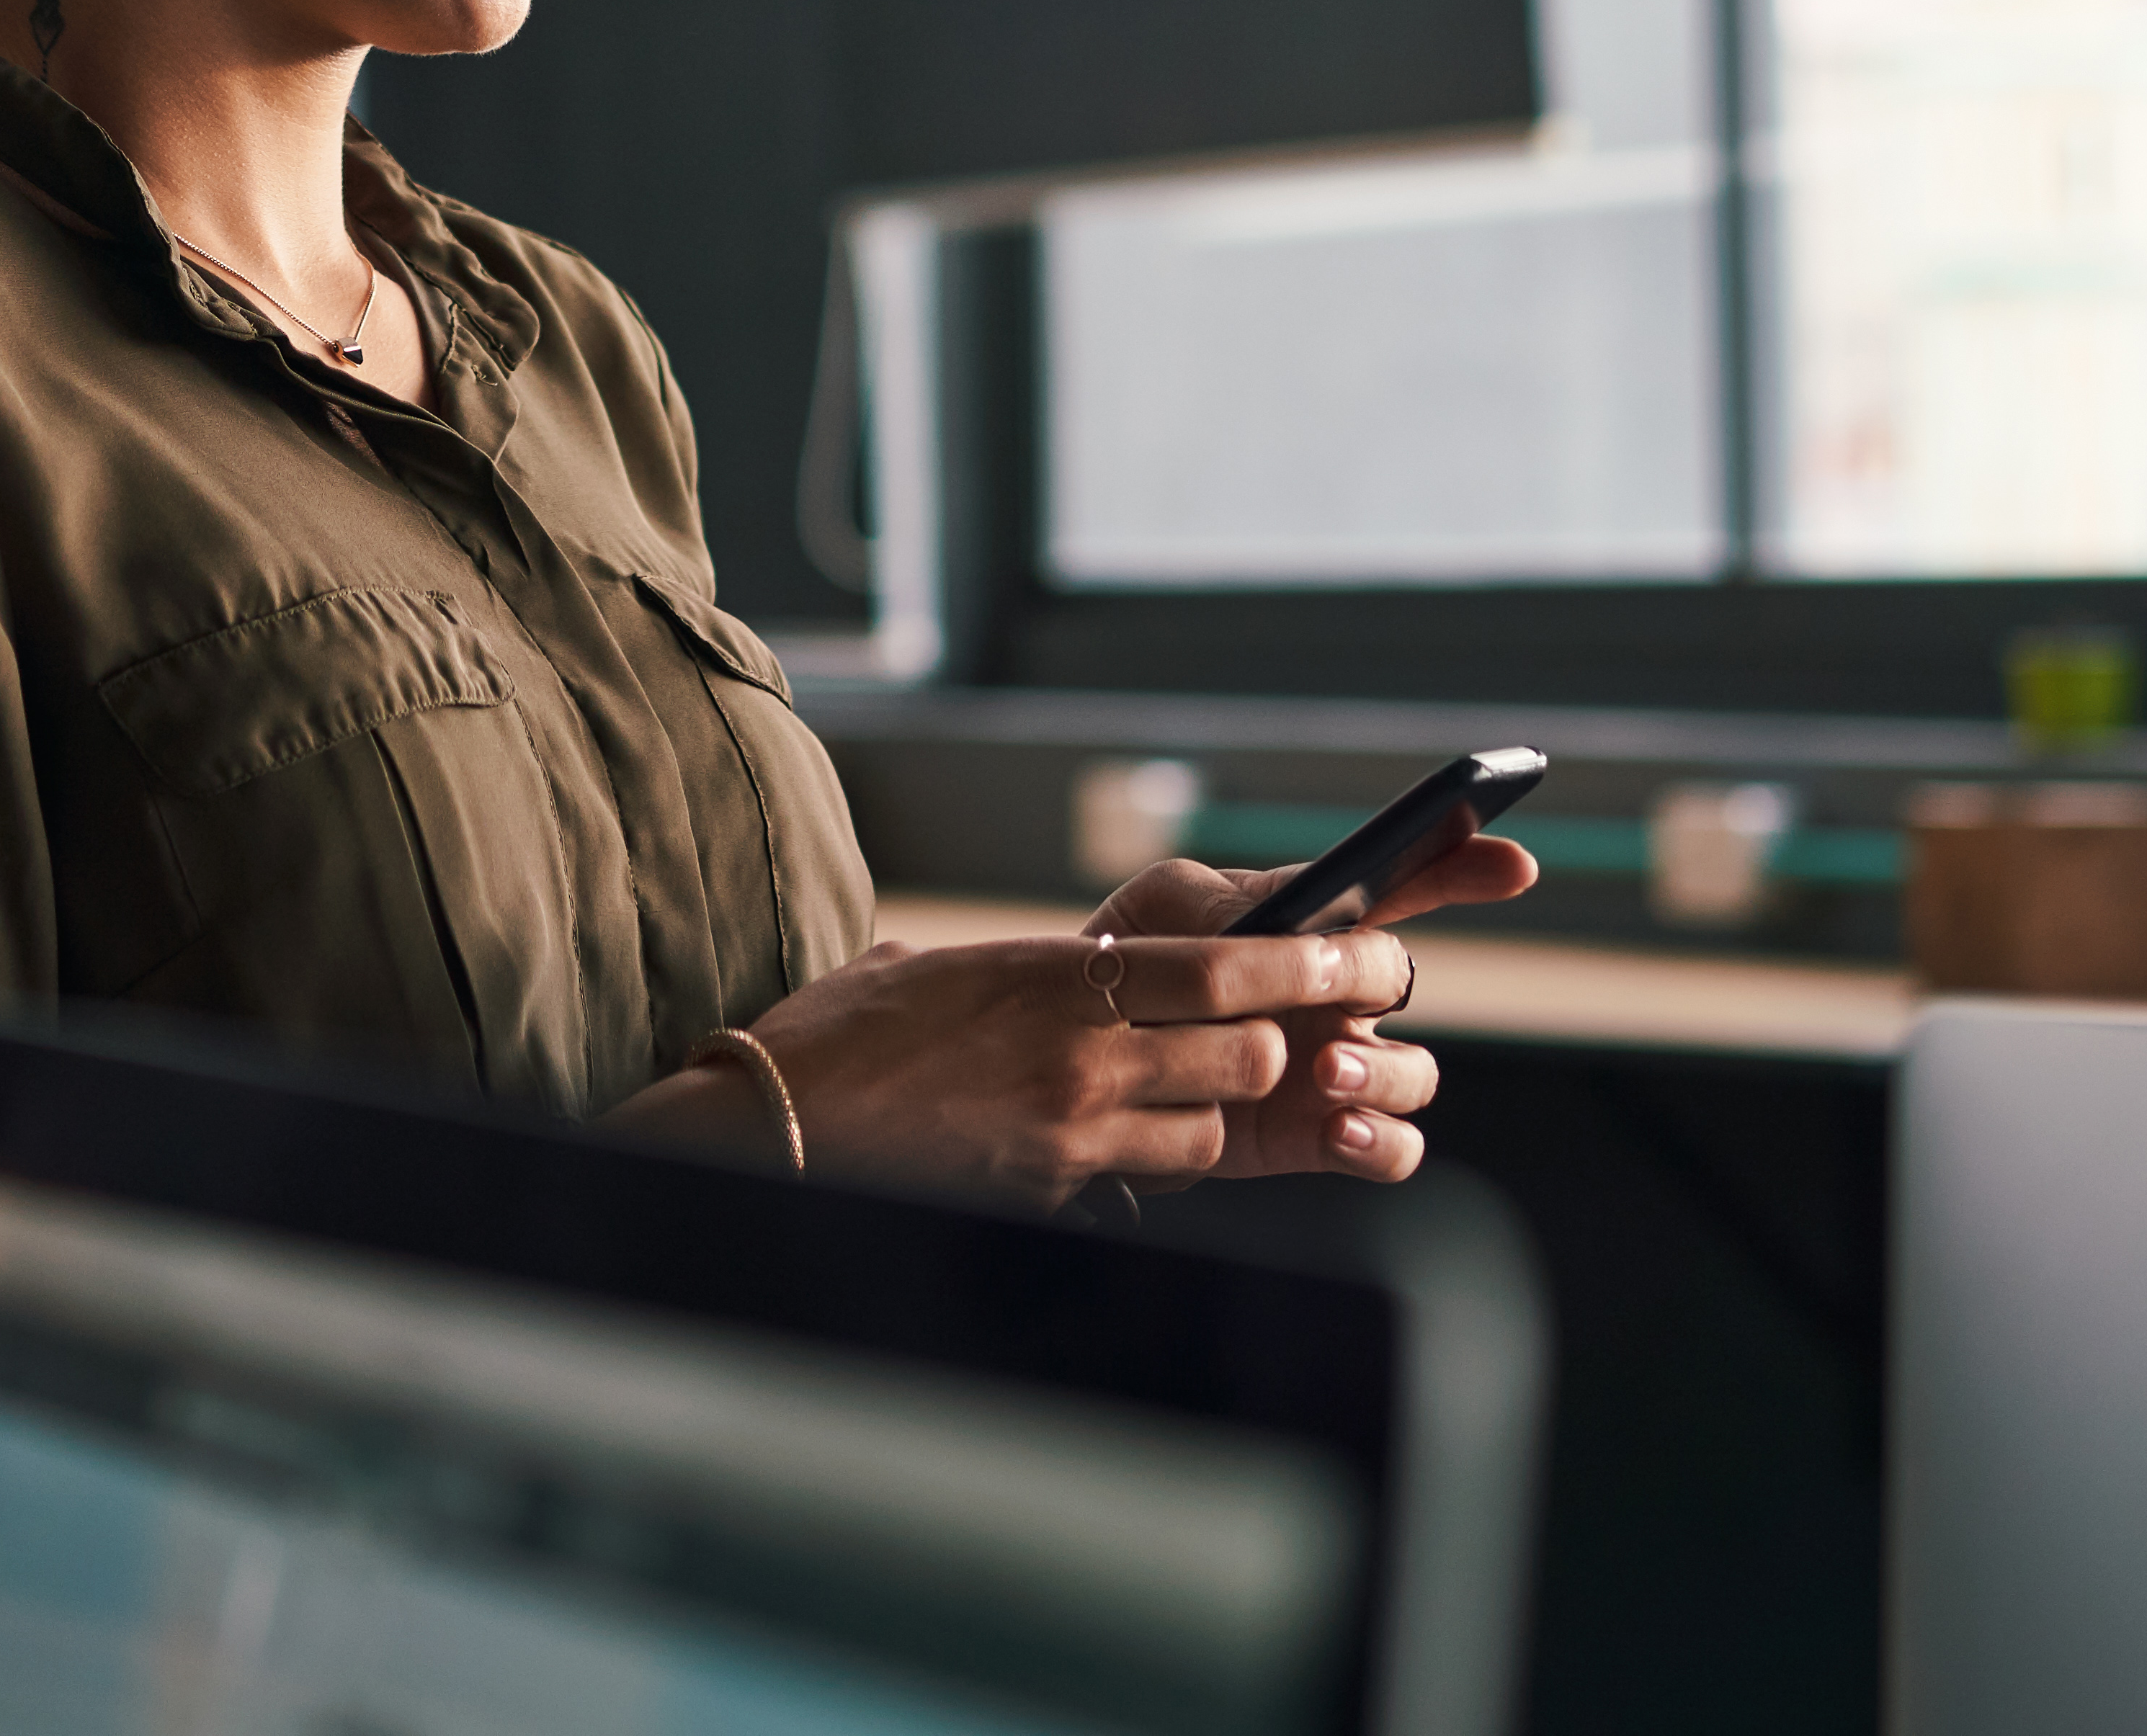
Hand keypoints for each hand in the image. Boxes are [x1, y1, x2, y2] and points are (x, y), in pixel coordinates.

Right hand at [637, 923, 1420, 1210]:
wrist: (773, 1127)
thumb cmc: (837, 1040)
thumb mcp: (931, 969)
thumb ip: (1013, 972)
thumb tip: (1053, 974)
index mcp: (1053, 973)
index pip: (1223, 968)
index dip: (1313, 967)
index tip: (1373, 956)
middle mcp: (1077, 1049)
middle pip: (1245, 1047)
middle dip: (1284, 1043)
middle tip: (1303, 1037)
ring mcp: (1068, 1129)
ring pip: (1210, 1122)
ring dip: (1220, 1106)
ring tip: (1195, 1090)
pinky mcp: (1047, 1190)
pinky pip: (1146, 1176)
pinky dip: (1157, 1159)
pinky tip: (1122, 1144)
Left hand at [1085, 832, 1540, 1182]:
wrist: (1078, 1062)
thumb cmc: (1126, 968)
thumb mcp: (1164, 912)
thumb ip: (1228, 906)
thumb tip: (1295, 928)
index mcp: (1309, 925)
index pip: (1400, 885)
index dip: (1461, 868)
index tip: (1513, 866)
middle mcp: (1335, 995)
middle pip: (1399, 978)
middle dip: (1377, 981)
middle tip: (1330, 993)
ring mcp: (1335, 1066)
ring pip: (1414, 1073)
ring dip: (1384, 1071)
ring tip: (1328, 1070)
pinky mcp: (1318, 1137)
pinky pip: (1393, 1146)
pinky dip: (1382, 1142)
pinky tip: (1341, 1130)